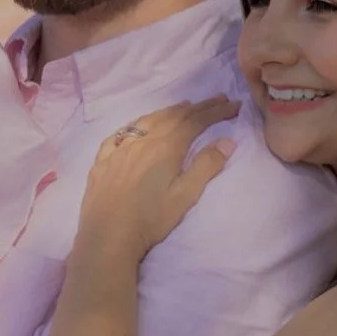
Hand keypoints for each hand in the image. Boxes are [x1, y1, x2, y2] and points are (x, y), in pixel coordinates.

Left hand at [75, 99, 238, 262]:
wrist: (107, 236)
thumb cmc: (150, 220)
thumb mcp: (185, 196)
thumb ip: (206, 166)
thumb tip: (228, 141)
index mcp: (165, 147)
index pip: (196, 122)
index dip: (216, 112)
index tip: (233, 105)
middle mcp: (142, 141)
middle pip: (174, 116)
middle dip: (198, 107)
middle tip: (217, 99)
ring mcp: (119, 148)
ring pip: (147, 120)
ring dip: (169, 111)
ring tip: (184, 106)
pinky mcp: (103, 160)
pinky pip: (121, 133)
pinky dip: (137, 123)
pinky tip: (139, 126)